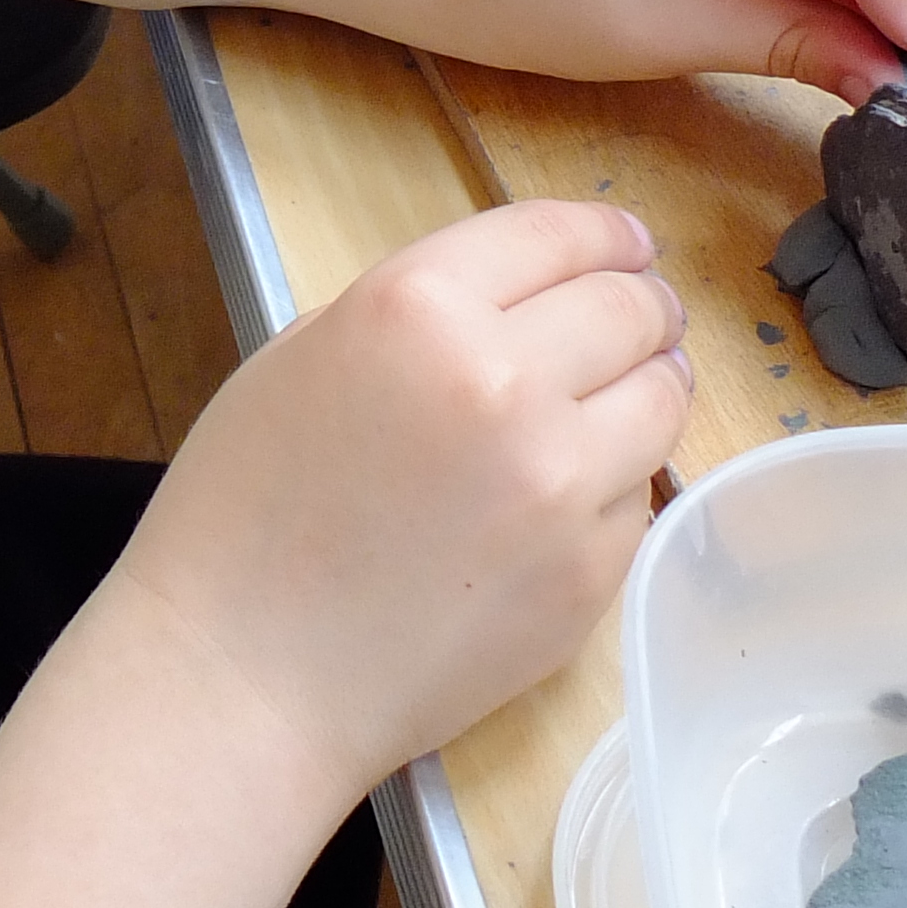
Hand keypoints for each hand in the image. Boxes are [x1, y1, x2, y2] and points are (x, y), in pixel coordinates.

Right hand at [104, 199, 694, 798]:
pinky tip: (570, 492)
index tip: (627, 242)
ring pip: (662, 397)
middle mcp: (505, 380)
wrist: (245, 676)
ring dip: (653, 382)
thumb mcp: (302, 357)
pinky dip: (617, 481)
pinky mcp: (590, 571)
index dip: (604, 231)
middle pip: (628, 308)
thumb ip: (417, 313)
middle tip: (643, 315)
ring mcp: (560, 482)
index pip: (554, 234)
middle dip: (643, 302)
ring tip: (631, 391)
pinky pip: (637, 497)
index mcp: (417, 307)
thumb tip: (522, 302)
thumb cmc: (244, 514)